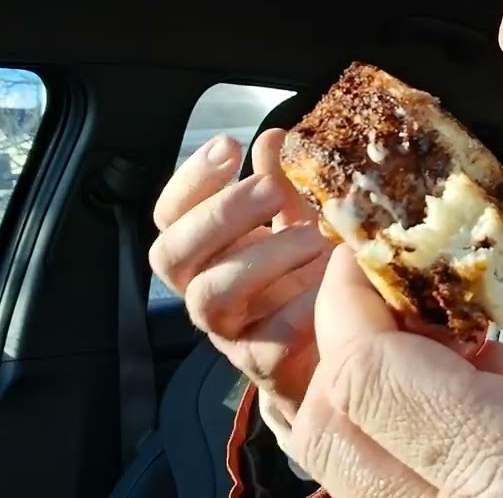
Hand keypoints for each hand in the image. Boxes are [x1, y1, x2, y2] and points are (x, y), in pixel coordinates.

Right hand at [149, 129, 329, 431]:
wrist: (332, 354)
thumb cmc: (304, 279)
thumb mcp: (293, 224)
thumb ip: (279, 185)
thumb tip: (275, 137)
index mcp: (206, 251)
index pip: (171, 214)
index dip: (191, 179)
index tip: (229, 145)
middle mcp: (204, 290)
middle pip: (172, 255)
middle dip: (218, 215)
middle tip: (269, 188)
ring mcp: (228, 332)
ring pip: (210, 296)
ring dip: (259, 258)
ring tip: (313, 237)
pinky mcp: (262, 365)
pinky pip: (266, 341)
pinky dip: (299, 307)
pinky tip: (330, 282)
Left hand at [285, 153, 502, 497]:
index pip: (368, 372)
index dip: (352, 292)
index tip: (377, 241)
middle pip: (328, 426)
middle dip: (346, 338)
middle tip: (400, 281)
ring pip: (342, 461)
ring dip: (366, 383)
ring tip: (454, 339)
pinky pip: (381, 481)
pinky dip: (394, 424)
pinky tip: (471, 385)